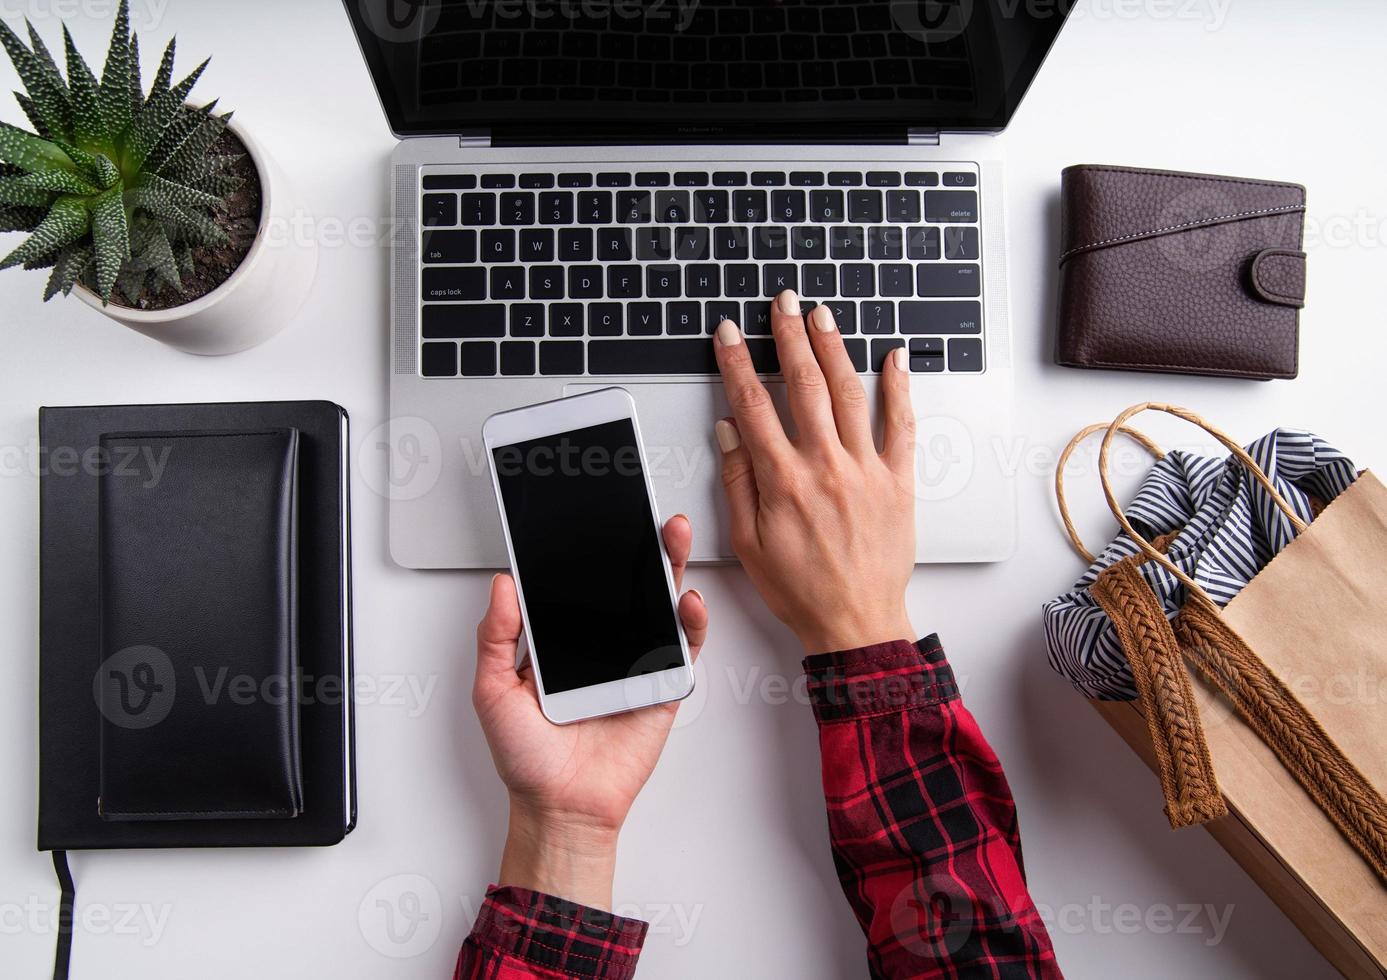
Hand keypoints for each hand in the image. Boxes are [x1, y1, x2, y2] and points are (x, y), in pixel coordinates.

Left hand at [472, 515, 707, 909]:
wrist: (561, 809)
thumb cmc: (527, 759)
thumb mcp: (493, 691)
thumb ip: (496, 636)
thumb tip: (502, 585)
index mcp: (562, 640)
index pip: (579, 583)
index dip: (588, 550)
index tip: (592, 517)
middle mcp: (602, 644)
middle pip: (626, 583)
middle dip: (639, 545)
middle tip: (642, 514)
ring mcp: (636, 661)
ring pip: (658, 604)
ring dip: (670, 567)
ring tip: (673, 536)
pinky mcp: (663, 685)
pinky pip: (683, 647)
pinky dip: (691, 622)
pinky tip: (687, 601)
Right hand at [713, 290, 915, 652]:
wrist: (855, 621)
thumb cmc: (801, 589)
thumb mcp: (748, 543)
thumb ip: (739, 483)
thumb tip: (729, 432)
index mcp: (783, 481)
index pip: (752, 406)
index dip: (738, 363)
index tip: (730, 334)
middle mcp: (825, 466)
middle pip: (803, 385)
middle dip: (789, 338)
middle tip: (782, 304)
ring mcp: (865, 470)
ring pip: (849, 394)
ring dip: (834, 348)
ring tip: (823, 315)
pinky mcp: (898, 481)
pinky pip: (902, 425)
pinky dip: (899, 388)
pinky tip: (893, 358)